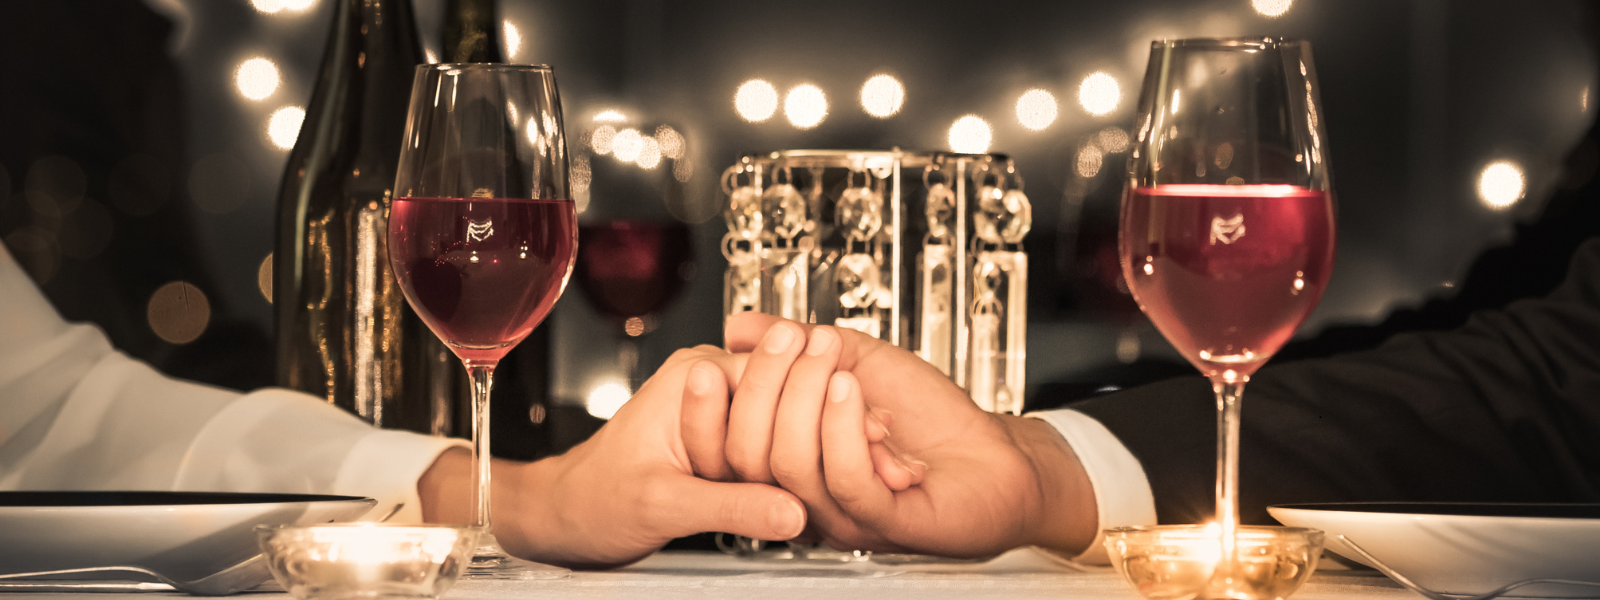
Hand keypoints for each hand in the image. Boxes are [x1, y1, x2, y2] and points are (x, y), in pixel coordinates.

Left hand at [420, 345, 805, 568]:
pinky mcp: (725, 431)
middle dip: (782, 451)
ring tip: (751, 493)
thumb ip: (731, 505)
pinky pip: (769, 445)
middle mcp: (710, 378)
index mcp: (694, 376)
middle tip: (763, 489)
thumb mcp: (665, 505)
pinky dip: (770, 475)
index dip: (791, 427)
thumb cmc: (596, 497)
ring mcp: (720, 404)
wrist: (571, 512)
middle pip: (787, 402)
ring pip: (782, 427)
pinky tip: (763, 498)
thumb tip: (791, 512)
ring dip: (775, 467)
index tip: (793, 468)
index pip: (779, 379)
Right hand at [682, 313, 1097, 557]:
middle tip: (789, 339)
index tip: (717, 359)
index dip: (709, 408)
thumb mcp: (854, 360)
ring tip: (826, 354)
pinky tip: (850, 390)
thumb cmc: (930, 417)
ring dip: (804, 397)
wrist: (996, 455)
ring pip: (790, 465)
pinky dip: (841, 428)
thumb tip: (739, 329)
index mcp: (790, 467)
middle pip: (748, 455)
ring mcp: (843, 512)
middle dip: (763, 386)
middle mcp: (808, 497)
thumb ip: (796, 345)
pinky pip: (843, 479)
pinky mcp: (884, 520)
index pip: (723, 448)